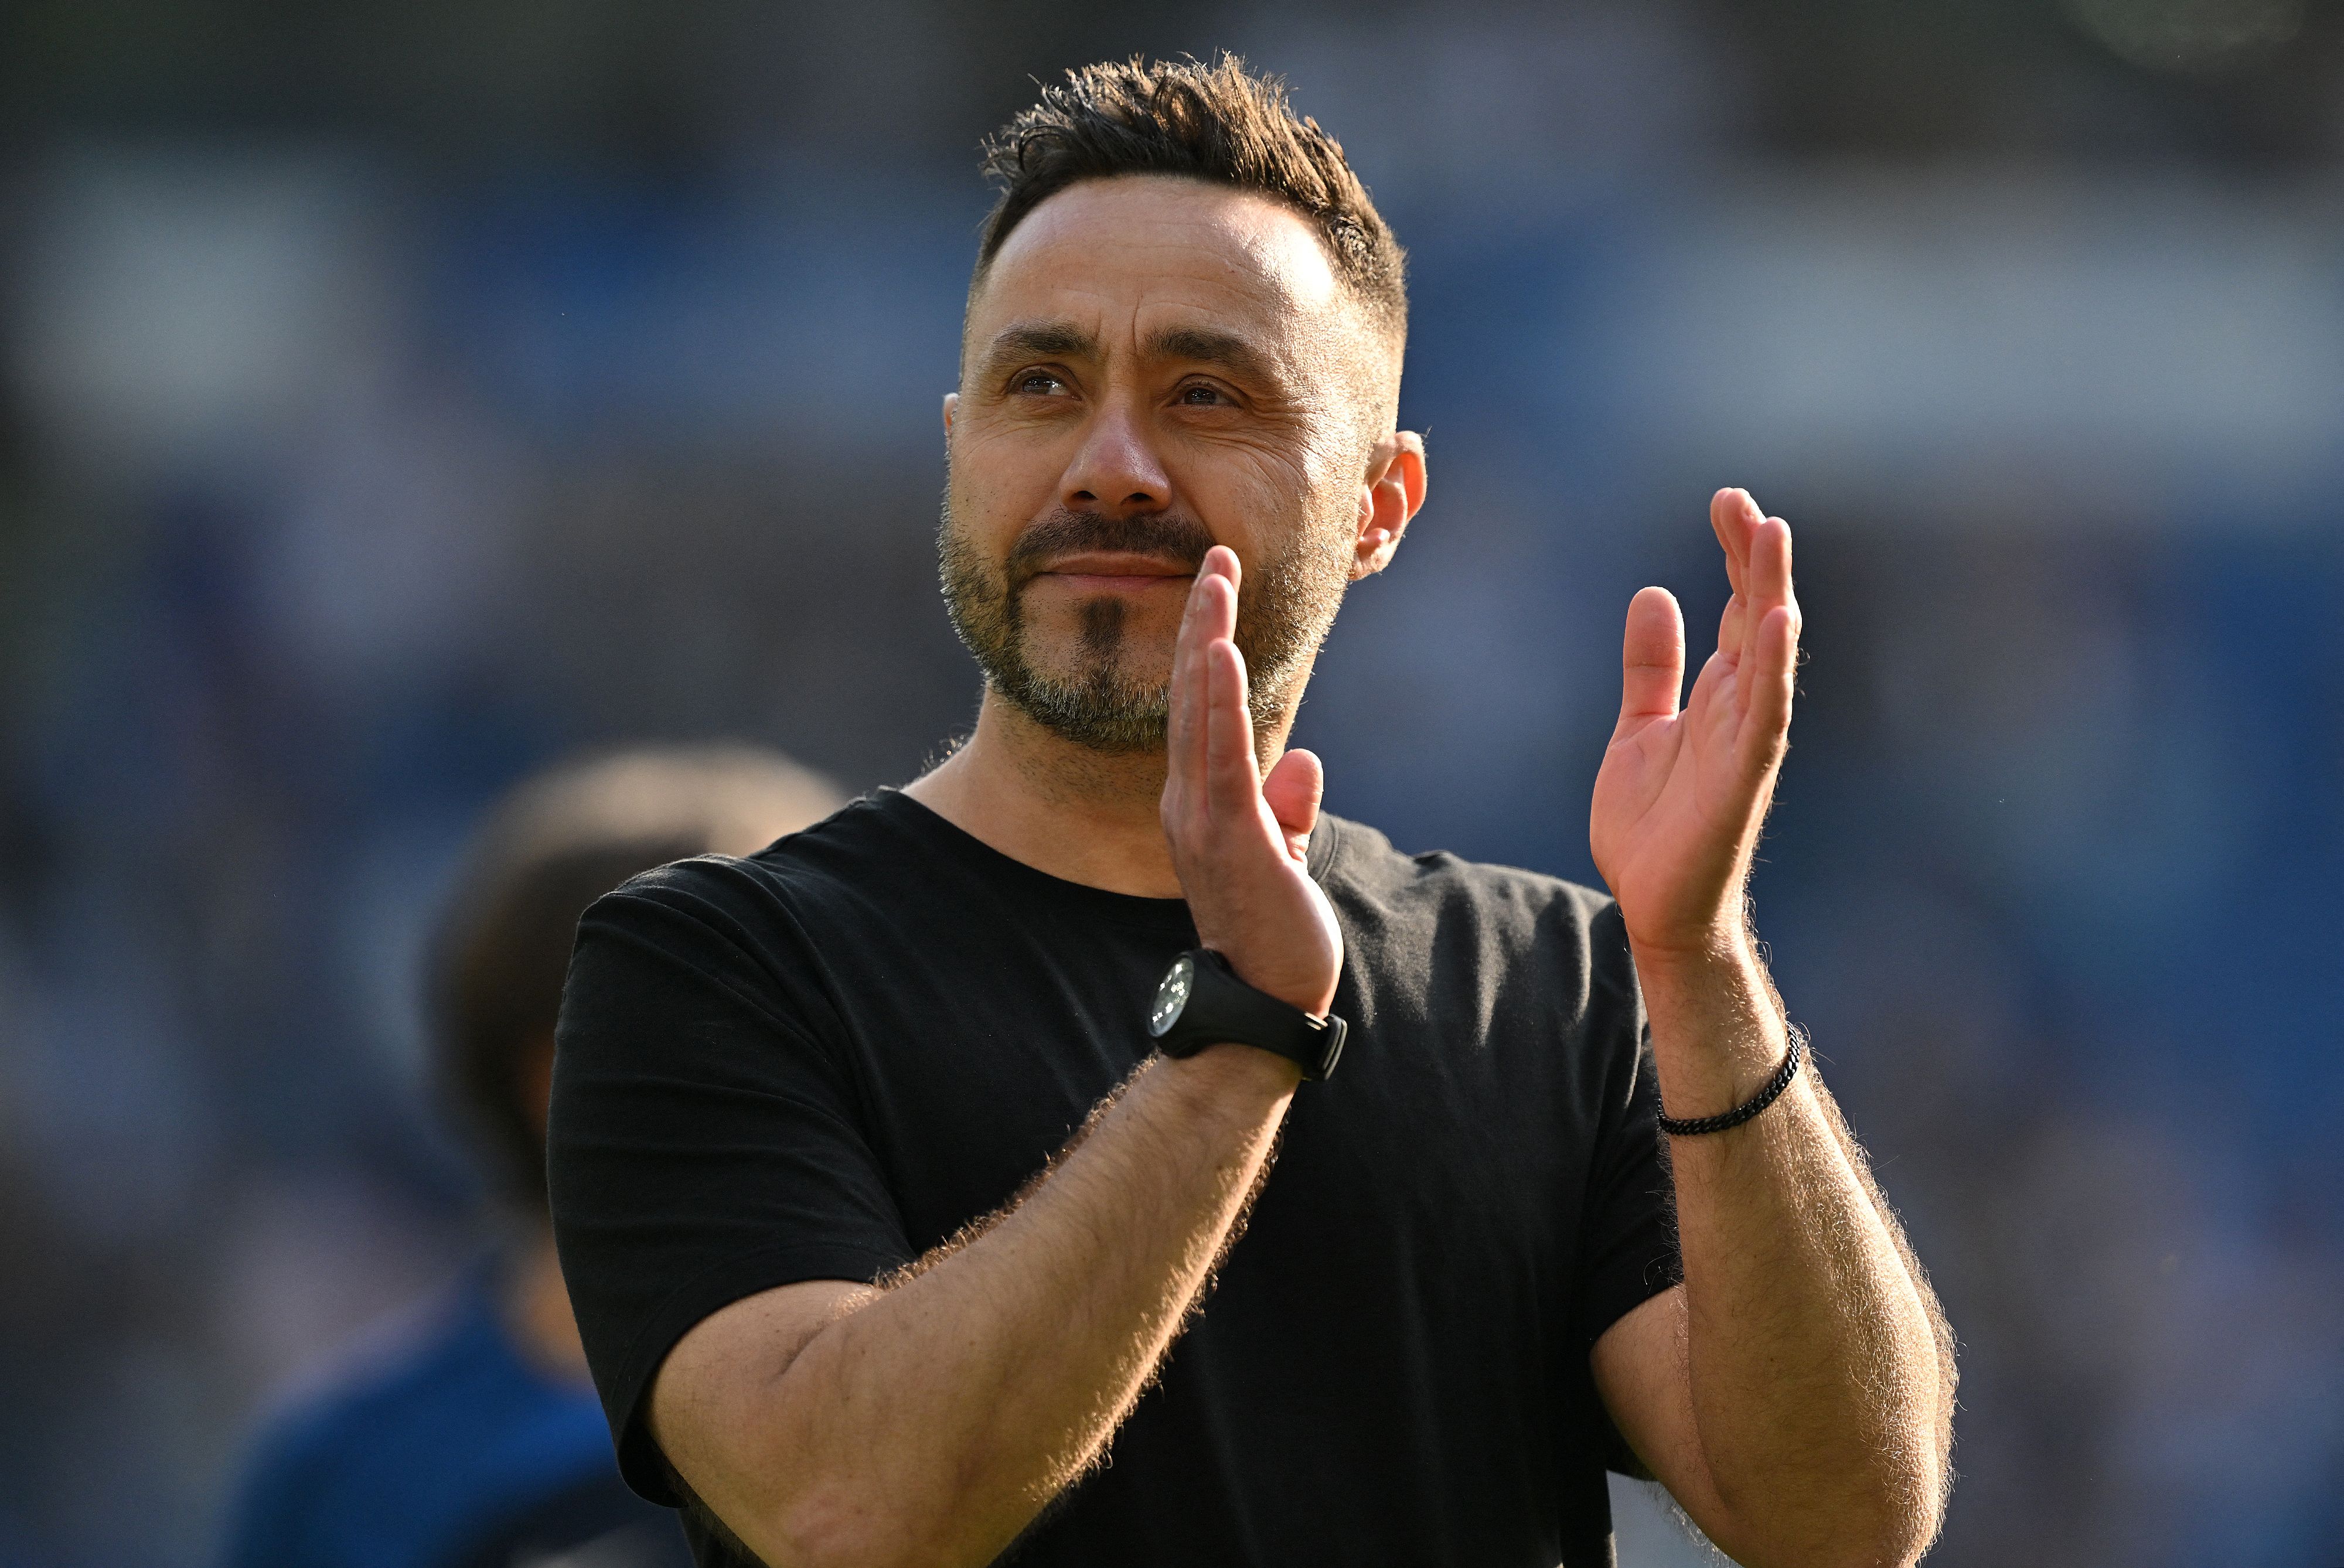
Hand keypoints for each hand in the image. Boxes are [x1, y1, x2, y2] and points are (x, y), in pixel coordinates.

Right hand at [1161, 547, 1343, 1016]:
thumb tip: (1301, 763)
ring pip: (1201, 713)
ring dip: (1206, 641)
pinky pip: (1222, 759)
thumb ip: (1286, 808)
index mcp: (1200, 803)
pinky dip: (1218, 703)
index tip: (1217, 590)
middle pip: (1193, 696)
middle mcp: (1189, 802)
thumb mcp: (1283, 855)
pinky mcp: (1232, 837)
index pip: (1201, 710)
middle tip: (1213, 557)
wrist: (1266, 1000)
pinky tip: (1218, 655)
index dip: (1205, 647)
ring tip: (1214, 580)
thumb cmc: (1273, 931)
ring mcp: (1204, 819)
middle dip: (1202, 623)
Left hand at [1590, 489, 1800, 958]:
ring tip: (1771, 535)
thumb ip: (1651, 667)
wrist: (1653, 903)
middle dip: (1752, 558)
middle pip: (1755, 616)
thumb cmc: (1654, 824)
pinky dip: (1770, 668)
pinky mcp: (1743, 777)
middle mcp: (1741, 707)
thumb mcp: (1639, 727)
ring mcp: (1746, 740)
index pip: (1735, 607)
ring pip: (1767, 654)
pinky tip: (1772, 622)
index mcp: (1718, 693)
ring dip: (1770, 594)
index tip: (1726, 502)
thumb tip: (1655, 592)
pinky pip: (1764, 714)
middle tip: (1743, 502)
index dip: (1733, 554)